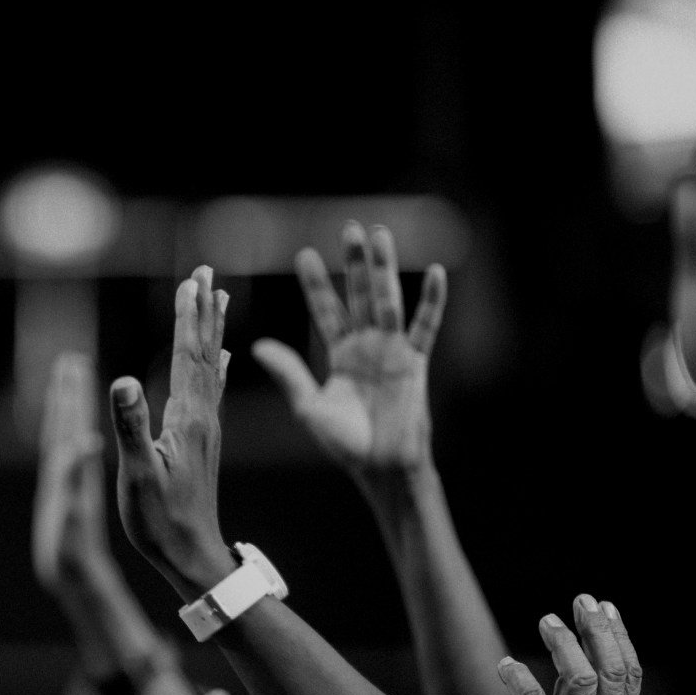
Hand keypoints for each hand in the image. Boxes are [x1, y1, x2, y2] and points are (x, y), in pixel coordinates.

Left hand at [33, 352, 113, 614]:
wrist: (67, 588)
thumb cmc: (74, 560)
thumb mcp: (76, 518)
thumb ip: (75, 479)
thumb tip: (80, 442)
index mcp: (63, 479)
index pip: (64, 430)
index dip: (70, 399)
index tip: (73, 368)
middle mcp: (59, 479)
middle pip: (59, 428)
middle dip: (65, 395)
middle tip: (69, 362)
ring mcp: (64, 488)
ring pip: (64, 442)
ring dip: (69, 413)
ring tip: (74, 386)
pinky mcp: (72, 499)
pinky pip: (74, 460)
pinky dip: (79, 439)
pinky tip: (87, 433)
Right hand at [108, 266, 232, 592]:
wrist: (193, 556)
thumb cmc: (160, 521)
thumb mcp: (137, 474)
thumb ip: (131, 426)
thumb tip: (123, 378)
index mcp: (186, 419)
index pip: (188, 356)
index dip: (188, 317)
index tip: (192, 280)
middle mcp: (203, 418)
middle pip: (204, 352)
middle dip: (203, 312)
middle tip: (206, 275)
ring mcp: (206, 430)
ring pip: (211, 367)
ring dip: (211, 332)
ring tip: (218, 301)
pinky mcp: (203, 443)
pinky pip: (211, 391)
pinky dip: (215, 366)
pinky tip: (223, 360)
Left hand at [251, 222, 447, 478]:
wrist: (380, 467)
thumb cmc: (345, 442)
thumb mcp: (308, 407)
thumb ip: (289, 374)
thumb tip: (258, 345)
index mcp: (340, 355)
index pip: (325, 310)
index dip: (316, 284)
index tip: (303, 254)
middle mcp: (366, 346)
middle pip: (359, 295)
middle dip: (354, 262)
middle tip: (349, 227)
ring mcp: (393, 351)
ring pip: (388, 300)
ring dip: (385, 269)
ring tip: (380, 234)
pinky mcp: (416, 363)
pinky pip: (426, 326)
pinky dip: (432, 300)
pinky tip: (437, 273)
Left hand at [495, 596, 641, 694]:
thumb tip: (574, 654)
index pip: (630, 675)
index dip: (620, 636)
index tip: (605, 606)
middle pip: (611, 670)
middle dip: (598, 630)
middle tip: (580, 601)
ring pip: (577, 678)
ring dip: (562, 643)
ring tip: (546, 621)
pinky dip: (516, 674)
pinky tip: (505, 664)